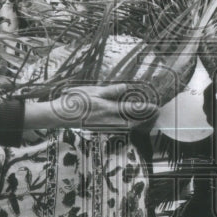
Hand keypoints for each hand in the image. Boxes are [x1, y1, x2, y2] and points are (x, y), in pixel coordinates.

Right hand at [36, 83, 159, 130]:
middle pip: (133, 121)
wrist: (61, 116)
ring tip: (145, 117)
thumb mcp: (94, 91)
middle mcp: (109, 120)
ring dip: (137, 121)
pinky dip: (127, 124)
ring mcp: (105, 126)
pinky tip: (128, 120)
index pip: (132, 109)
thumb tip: (125, 88)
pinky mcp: (100, 128)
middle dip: (145, 118)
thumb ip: (110, 91)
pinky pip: (118, 128)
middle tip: (154, 113)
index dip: (145, 109)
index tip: (155, 107)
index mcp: (109, 109)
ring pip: (126, 126)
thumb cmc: (75, 101)